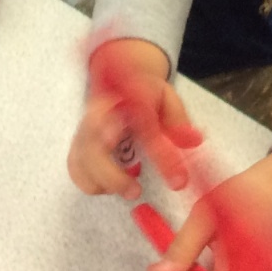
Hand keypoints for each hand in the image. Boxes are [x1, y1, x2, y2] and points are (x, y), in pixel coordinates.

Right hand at [68, 38, 199, 198]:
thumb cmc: (144, 92)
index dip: (159, 156)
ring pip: (82, 163)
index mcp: (124, 98)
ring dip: (105, 182)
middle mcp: (97, 114)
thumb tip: (194, 140)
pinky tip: (112, 184)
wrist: (118, 79)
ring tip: (131, 188)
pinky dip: (92, 184)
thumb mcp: (165, 97)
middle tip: (137, 191)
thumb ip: (178, 119)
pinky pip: (76, 171)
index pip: (143, 129)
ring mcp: (83, 130)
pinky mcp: (77, 145)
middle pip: (94, 148)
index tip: (178, 180)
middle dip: (114, 176)